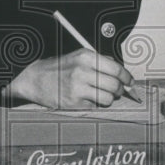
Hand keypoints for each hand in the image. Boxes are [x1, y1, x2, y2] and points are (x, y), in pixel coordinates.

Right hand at [7, 48, 133, 109]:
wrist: (34, 79)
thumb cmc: (59, 68)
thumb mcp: (78, 57)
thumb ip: (100, 61)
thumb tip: (121, 72)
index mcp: (85, 57)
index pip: (116, 68)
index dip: (127, 77)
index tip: (130, 82)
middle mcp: (81, 71)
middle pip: (114, 85)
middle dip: (119, 90)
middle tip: (117, 91)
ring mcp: (77, 88)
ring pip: (107, 99)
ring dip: (108, 99)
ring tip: (101, 95)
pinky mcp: (72, 103)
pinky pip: (95, 107)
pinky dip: (95, 105)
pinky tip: (87, 99)